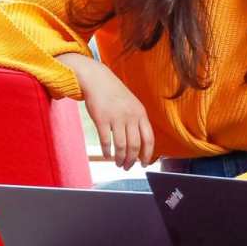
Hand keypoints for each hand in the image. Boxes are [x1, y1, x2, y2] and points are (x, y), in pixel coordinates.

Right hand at [56, 53, 154, 168]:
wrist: (97, 79)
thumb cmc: (114, 94)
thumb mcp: (132, 105)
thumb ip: (137, 122)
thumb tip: (140, 145)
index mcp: (141, 114)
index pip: (149, 139)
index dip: (147, 154)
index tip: (144, 164)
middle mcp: (130, 116)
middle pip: (135, 145)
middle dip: (132, 160)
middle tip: (127, 167)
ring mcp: (116, 117)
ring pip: (121, 146)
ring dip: (120, 158)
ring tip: (118, 163)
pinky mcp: (101, 118)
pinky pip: (106, 140)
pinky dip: (107, 151)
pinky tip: (107, 155)